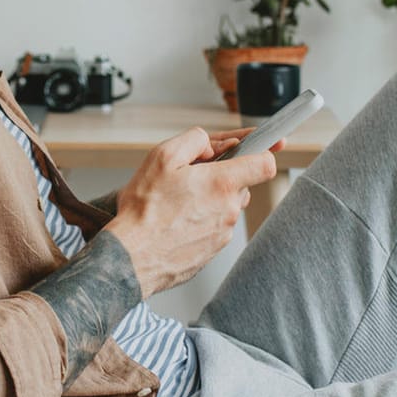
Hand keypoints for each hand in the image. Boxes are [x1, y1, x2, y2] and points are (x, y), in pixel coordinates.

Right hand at [102, 127, 280, 298]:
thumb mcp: (162, 157)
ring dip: (210, 200)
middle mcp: (229, 210)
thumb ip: (195, 140)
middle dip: (222, 176)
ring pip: (227, 206)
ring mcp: (223, 233)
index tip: (265, 147)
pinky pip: (215, 226)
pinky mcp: (213, 250)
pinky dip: (201, 220)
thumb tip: (213, 143)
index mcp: (221, 183)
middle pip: (242, 184)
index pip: (265, 164)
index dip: (263, 152)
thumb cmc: (144, 210)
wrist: (131, 256)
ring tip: (179, 202)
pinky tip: (177, 221)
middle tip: (192, 177)